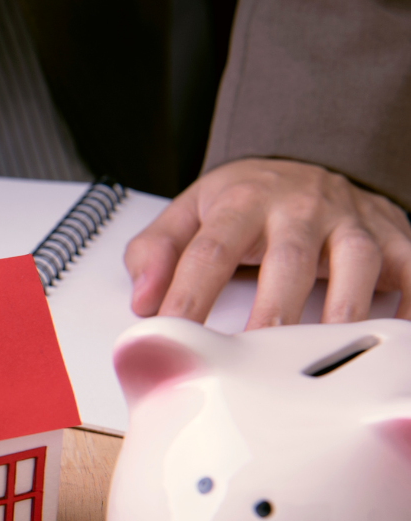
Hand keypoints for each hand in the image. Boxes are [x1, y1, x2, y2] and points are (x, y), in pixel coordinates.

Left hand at [125, 158, 410, 328]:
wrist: (305, 161)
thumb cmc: (244, 201)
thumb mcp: (189, 211)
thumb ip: (157, 250)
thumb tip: (142, 296)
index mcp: (242, 201)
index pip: (210, 249)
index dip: (189, 292)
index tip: (172, 331)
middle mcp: (300, 207)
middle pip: (288, 257)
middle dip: (274, 307)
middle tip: (257, 354)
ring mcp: (349, 220)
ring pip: (355, 260)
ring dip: (343, 307)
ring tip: (325, 351)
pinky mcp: (390, 236)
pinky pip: (409, 267)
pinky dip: (406, 301)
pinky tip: (395, 335)